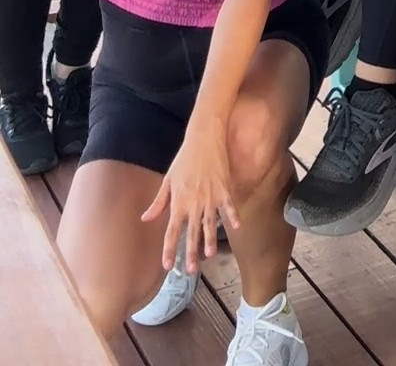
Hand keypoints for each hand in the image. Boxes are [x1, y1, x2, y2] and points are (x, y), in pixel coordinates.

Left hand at [142, 118, 239, 275]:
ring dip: (209, 241)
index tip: (168, 266)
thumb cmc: (184, 158)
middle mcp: (194, 203)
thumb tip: (145, 218)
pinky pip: (229, 207)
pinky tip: (237, 227)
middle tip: (191, 271)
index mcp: (178, 202)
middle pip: (192, 233)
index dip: (170, 250)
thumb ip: (159, 202)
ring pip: (210, 224)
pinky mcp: (224, 189)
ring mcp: (210, 197)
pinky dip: (233, 217)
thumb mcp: (168, 179)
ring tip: (209, 255)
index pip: (172, 232)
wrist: (204, 137)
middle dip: (190, 253)